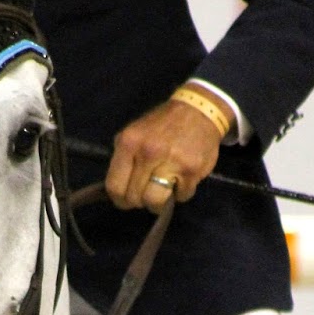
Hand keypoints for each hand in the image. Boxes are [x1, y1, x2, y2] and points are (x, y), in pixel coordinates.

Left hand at [105, 92, 232, 213]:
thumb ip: (124, 159)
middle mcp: (149, 152)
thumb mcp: (134, 133)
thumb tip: (118, 189)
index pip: (115, 186)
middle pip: (135, 198)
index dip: (120, 200)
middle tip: (147, 192)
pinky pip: (181, 197)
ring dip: (158, 204)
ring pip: (155, 202)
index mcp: (129, 143)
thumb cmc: (162, 125)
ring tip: (163, 193)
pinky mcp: (192, 170)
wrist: (199, 110)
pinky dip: (181, 193)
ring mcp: (172, 162)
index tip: (126, 200)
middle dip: (140, 201)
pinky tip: (181, 179)